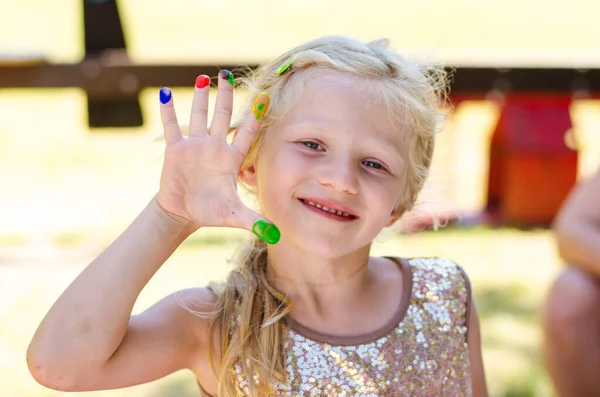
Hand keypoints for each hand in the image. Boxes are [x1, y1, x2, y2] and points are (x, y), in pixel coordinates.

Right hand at [155, 71, 278, 243]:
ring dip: (200, 97)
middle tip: (226, 74)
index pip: (246, 133)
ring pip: (199, 115)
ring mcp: (195, 146)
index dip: (255, 117)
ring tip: (203, 78)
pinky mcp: (176, 149)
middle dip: (225, 96)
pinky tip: (166, 93)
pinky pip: (172, 126)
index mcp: (232, 159)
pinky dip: (168, 111)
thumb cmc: (211, 212)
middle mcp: (215, 147)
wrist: (184, 214)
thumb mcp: (234, 216)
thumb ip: (254, 221)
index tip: (264, 97)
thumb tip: (275, 235)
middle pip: (222, 116)